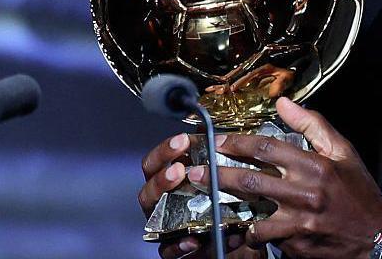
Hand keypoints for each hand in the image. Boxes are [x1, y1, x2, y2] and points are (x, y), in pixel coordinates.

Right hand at [138, 133, 265, 258]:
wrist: (232, 240)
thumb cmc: (221, 206)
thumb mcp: (219, 180)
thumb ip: (215, 160)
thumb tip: (221, 134)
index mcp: (169, 184)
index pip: (155, 164)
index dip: (165, 151)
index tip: (182, 140)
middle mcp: (161, 205)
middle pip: (148, 190)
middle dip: (161, 178)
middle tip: (178, 169)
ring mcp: (164, 229)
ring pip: (153, 219)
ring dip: (168, 210)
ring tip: (181, 200)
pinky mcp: (173, 251)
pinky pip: (169, 251)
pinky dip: (179, 245)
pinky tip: (192, 239)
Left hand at [188, 98, 381, 257]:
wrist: (378, 237)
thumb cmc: (359, 193)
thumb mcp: (343, 152)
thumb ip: (313, 125)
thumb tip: (283, 103)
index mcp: (315, 166)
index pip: (267, 149)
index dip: (237, 144)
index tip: (218, 142)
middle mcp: (304, 193)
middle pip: (250, 182)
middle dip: (217, 176)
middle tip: (195, 173)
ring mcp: (299, 223)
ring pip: (253, 215)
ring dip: (228, 210)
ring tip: (208, 203)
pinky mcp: (297, 245)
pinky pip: (266, 239)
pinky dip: (252, 234)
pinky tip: (241, 229)